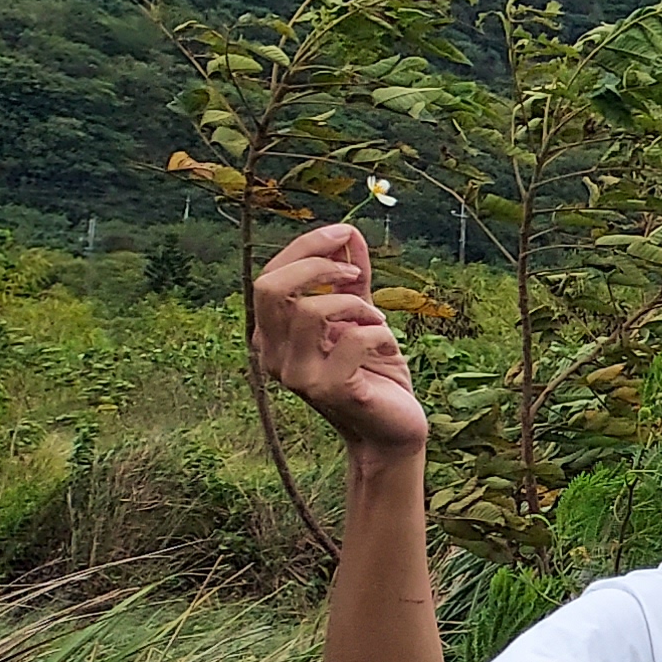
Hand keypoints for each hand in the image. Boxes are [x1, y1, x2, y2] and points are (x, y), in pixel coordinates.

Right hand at [252, 223, 428, 454]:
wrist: (392, 429)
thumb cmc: (374, 372)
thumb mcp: (361, 317)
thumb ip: (351, 279)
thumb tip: (348, 233)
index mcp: (274, 335)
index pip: (268, 277)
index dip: (305, 246)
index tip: (344, 233)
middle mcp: (273, 355)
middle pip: (271, 288)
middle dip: (318, 266)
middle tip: (357, 274)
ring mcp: (297, 375)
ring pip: (310, 311)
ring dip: (355, 304)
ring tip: (375, 320)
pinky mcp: (330, 390)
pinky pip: (352, 339)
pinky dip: (378, 333)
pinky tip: (387, 346)